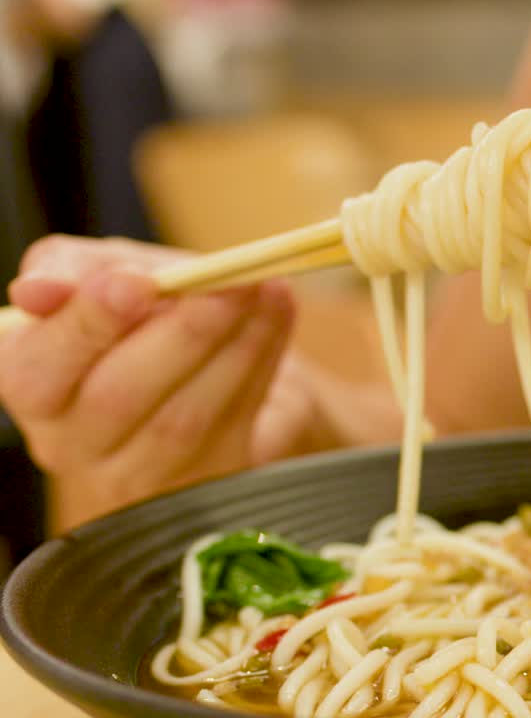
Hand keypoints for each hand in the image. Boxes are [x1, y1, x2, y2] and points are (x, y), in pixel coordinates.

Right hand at [0, 235, 317, 529]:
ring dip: (235, 345)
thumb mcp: (104, 271)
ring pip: (184, 418)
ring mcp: (138, 474)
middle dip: (181, 334)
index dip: (85, 326)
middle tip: (228, 284)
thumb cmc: (145, 311)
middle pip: (117, 398)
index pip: (35, 371)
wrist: (214, 351)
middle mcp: (71, 442)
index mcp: (31, 384)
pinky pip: (235, 423)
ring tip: (263, 288)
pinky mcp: (204, 481)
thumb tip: (37, 290)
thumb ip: (73, 270)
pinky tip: (278, 308)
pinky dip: (263, 358)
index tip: (134, 283)